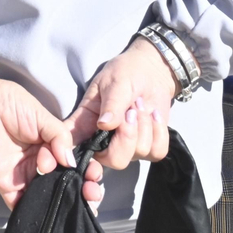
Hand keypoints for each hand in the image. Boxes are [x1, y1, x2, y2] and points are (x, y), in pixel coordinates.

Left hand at [0, 78, 94, 209]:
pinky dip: (36, 210)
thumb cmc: (9, 103)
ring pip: (50, 196)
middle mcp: (42, 164)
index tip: (94, 173)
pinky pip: (23, 204)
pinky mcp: (8, 185)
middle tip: (90, 188)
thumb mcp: (43, 116)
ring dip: (65, 199)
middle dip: (83, 189)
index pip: (75, 165)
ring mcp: (26, 176)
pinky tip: (51, 207)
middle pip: (67, 183)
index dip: (88, 171)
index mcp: (52, 147)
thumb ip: (60, 138)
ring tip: (74, 193)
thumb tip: (72, 162)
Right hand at [66, 38, 175, 170]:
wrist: (151, 72)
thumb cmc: (125, 73)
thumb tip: (104, 125)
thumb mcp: (114, 82)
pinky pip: (156, 152)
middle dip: (127, 138)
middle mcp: (104, 140)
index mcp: (86, 123)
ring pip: (137, 154)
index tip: (77, 157)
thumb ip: (111, 104)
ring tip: (139, 105)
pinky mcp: (149, 147)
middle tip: (131, 112)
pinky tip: (154, 116)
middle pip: (113, 161)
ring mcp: (127, 146)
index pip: (73, 145)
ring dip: (144, 126)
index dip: (73, 155)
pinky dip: (159, 133)